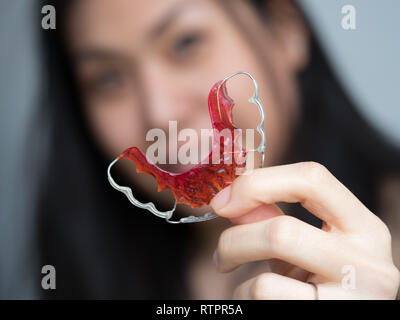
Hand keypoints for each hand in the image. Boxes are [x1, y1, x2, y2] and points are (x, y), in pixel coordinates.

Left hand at [210, 162, 399, 298]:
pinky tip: (257, 300)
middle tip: (221, 254)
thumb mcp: (304, 246)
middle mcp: (368, 262)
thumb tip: (230, 200)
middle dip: (235, 240)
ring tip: (243, 282)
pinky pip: (265, 298)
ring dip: (240, 274)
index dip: (257, 183)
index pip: (312, 179)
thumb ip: (272, 217)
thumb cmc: (321, 283)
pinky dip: (246, 297)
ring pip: (266, 277)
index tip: (223, 202)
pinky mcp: (328, 319)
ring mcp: (353, 298)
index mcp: (364, 227)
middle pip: (282, 232)